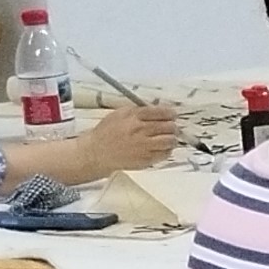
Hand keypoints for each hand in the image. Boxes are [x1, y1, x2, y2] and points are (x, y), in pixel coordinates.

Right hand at [64, 104, 185, 178]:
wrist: (96, 153)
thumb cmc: (106, 134)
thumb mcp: (119, 114)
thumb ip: (139, 110)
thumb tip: (157, 109)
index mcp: (134, 117)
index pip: (161, 112)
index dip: (170, 114)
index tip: (172, 115)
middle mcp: (140, 130)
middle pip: (169, 126)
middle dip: (172, 126)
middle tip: (170, 128)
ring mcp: (143, 145)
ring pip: (170, 140)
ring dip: (171, 138)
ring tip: (167, 138)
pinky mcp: (145, 159)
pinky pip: (165, 153)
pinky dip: (166, 150)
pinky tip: (161, 148)